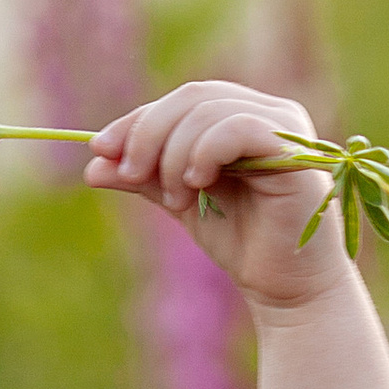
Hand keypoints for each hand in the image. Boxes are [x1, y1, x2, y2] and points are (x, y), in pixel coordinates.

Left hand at [82, 80, 345, 312]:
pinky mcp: (296, 154)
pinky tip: (197, 184)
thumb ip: (144, 178)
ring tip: (175, 197)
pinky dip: (205, 151)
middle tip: (130, 174)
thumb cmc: (242, 244)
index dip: (137, 120)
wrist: (287, 290)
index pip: (182, 100)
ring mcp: (286, 130)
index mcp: (243, 117)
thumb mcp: (181, 202)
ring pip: (210, 110)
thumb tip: (92, 164)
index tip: (99, 149)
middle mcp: (269, 114)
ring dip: (175, 152)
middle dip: (149, 134)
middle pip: (192, 97)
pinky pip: (239, 128)